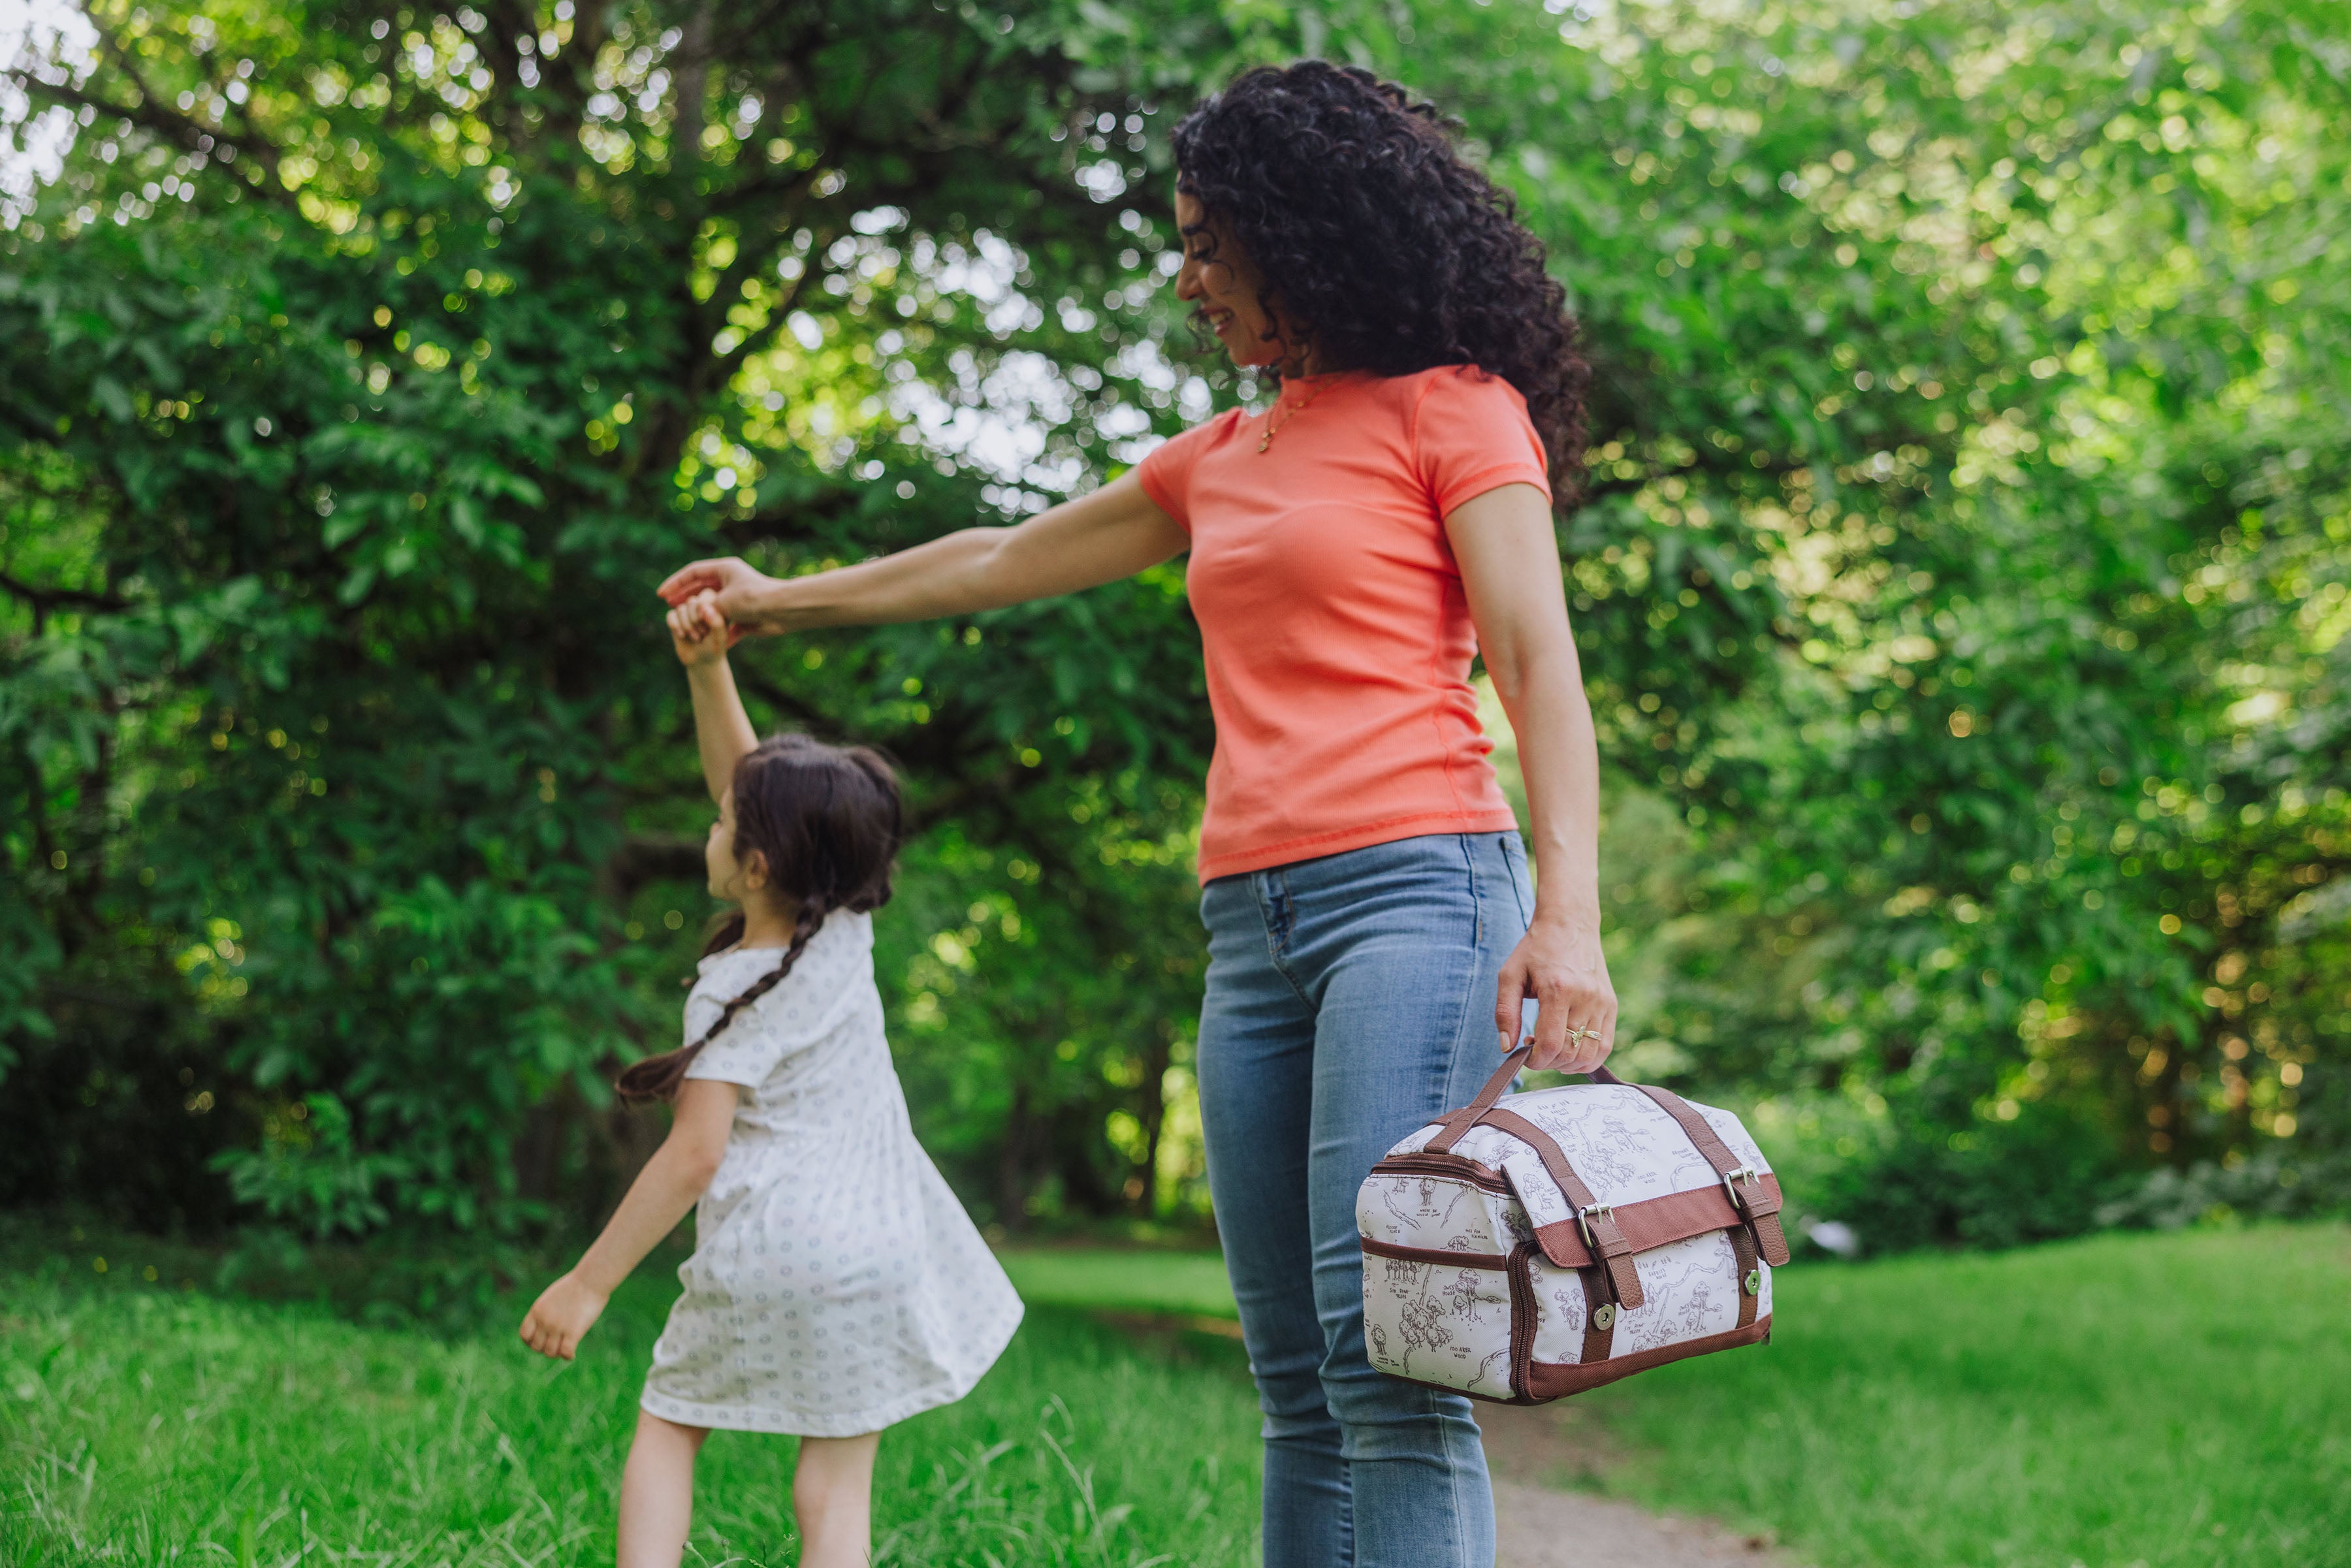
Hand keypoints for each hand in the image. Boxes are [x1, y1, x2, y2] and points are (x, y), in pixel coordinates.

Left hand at [518, 1271, 607, 1361]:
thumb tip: (544, 1328)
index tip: (542, 1341)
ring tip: (565, 1349)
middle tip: (556, 1345)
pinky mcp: (573, 1332)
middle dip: (545, 1348)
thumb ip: (545, 1313)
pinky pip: (566, 1353)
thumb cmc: (575, 1286)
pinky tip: (572, 1354)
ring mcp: (558, 1327)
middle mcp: (544, 1321)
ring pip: (550, 1353)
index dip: (531, 1342)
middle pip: (537, 1347)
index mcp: (537, 1311)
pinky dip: (568, 1356)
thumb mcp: (552, 1297)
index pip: (525, 1335)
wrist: (591, 1280)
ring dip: (557, 1353)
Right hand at [657, 556, 782, 633]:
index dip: (675, 583)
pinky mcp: (744, 616)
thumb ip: (703, 608)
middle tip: (668, 606)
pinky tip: (705, 639)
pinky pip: (725, 623)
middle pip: (701, 589)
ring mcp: (736, 599)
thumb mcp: (722, 601)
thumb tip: (694, 617)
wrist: (783, 611)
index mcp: (724, 569)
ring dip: (699, 617)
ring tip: (683, 624)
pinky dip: (716, 631)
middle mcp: (730, 582)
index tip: (661, 594)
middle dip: (684, 598)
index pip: (693, 572)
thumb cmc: (754, 599)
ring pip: (712, 607)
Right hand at [665, 589, 738, 665]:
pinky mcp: (676, 619)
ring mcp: (688, 612)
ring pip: (681, 608)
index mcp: (716, 606)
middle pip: (692, 601)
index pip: (706, 594)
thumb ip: (716, 622)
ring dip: (686, 625)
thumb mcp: (719, 638)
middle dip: (694, 620)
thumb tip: (704, 607)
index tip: (707, 626)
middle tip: (702, 634)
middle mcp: (701, 606)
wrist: (702, 661)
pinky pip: (670, 614)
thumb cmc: (714, 649)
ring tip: (695, 638)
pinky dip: (675, 625)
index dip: (703, 608)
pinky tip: (681, 635)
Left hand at [1495, 916, 1616, 1074]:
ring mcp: (1602, 1002)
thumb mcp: (1510, 975)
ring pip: (1589, 1054)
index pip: (1551, 1044)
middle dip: (1548, 1062)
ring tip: (1552, 1048)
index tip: (1524, 1055)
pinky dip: (1587, 1057)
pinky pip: (1605, 1046)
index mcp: (1558, 989)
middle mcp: (1585, 998)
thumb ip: (1505, 1013)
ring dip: (1567, 1063)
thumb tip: (1507, 1048)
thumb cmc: (1536, 949)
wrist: (1570, 924)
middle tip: (1535, 1048)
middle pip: (1569, 1053)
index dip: (1535, 1060)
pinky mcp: (1611, 1004)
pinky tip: (1570, 1049)